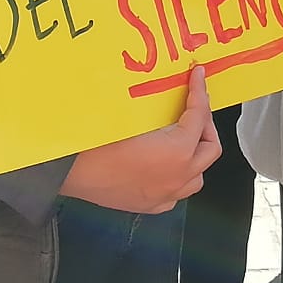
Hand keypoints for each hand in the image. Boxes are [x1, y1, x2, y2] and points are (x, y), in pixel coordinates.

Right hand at [61, 67, 221, 212]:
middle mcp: (179, 176)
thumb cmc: (98, 141)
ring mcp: (166, 194)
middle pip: (211, 149)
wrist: (71, 169)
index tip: (198, 77)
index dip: (199, 92)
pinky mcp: (150, 205)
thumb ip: (160, 103)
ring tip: (186, 139)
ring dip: (196, 156)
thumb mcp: (135, 115)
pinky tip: (167, 166)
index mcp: (179, 152)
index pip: (199, 115)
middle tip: (196, 110)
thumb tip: (171, 85)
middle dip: (206, 126)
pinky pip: (176, 193)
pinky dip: (179, 177)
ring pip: (197, 176)